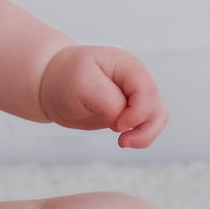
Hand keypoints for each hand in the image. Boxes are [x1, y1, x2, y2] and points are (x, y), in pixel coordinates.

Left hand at [38, 45, 167, 147]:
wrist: (52, 84)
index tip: (116, 126)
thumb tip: (123, 120)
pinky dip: (140, 135)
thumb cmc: (65, 79)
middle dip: (144, 129)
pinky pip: (147, 124)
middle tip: (121, 142)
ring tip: (123, 142)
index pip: (146, 92)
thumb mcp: (81, 84)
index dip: (137, 114)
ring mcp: (135, 94)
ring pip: (157, 117)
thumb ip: (107, 101)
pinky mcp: (130, 110)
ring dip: (145, 135)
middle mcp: (136, 79)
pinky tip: (123, 139)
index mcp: (127, 66)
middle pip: (156, 107)